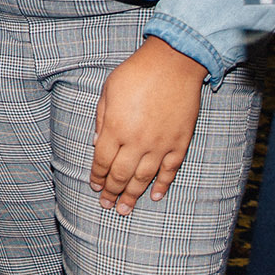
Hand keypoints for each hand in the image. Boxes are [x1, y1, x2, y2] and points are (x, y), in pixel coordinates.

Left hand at [90, 36, 205, 213]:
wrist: (173, 64)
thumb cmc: (135, 74)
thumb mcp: (108, 93)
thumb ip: (101, 121)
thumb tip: (97, 144)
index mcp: (115, 128)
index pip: (101, 161)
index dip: (97, 176)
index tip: (94, 186)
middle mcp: (136, 141)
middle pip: (121, 174)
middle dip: (111, 192)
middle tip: (107, 205)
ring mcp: (160, 144)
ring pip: (144, 177)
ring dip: (133, 195)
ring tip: (125, 210)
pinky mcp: (179, 142)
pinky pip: (170, 170)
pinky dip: (162, 185)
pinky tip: (154, 196)